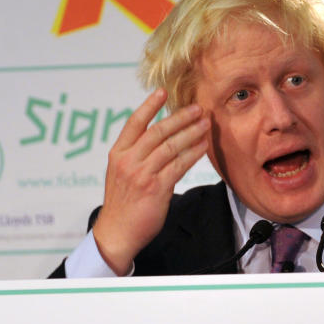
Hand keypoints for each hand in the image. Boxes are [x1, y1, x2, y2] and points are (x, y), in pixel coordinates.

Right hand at [92, 89, 209, 274]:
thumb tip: (159, 136)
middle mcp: (128, 161)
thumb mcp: (121, 172)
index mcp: (117, 154)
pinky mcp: (156, 188)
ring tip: (205, 123)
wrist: (117, 232)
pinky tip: (203, 146)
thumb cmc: (122, 202)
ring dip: (191, 132)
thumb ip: (136, 154)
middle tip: (197, 108)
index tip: (163, 91)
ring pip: (171, 146)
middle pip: (157, 131)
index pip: (134, 123)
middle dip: (180, 117)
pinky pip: (179, 166)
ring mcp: (142, 174)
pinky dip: (193, 153)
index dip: (149, 105)